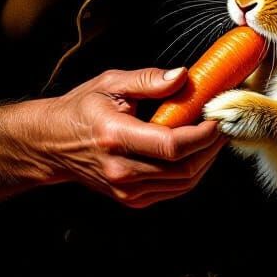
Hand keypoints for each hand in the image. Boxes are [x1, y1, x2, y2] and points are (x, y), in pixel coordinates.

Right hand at [32, 67, 224, 207]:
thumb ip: (148, 80)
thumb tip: (183, 76)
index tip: (217, 117)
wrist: (52, 144)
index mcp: (114, 137)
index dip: (203, 134)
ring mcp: (126, 190)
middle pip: (183, 169)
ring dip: (206, 160)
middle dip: (212, 147)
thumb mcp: (110, 83)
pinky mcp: (131, 199)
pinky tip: (197, 151)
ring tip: (215, 136)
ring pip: (183, 183)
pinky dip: (192, 171)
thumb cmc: (82, 109)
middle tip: (224, 124)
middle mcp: (120, 170)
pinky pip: (173, 190)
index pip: (171, 145)